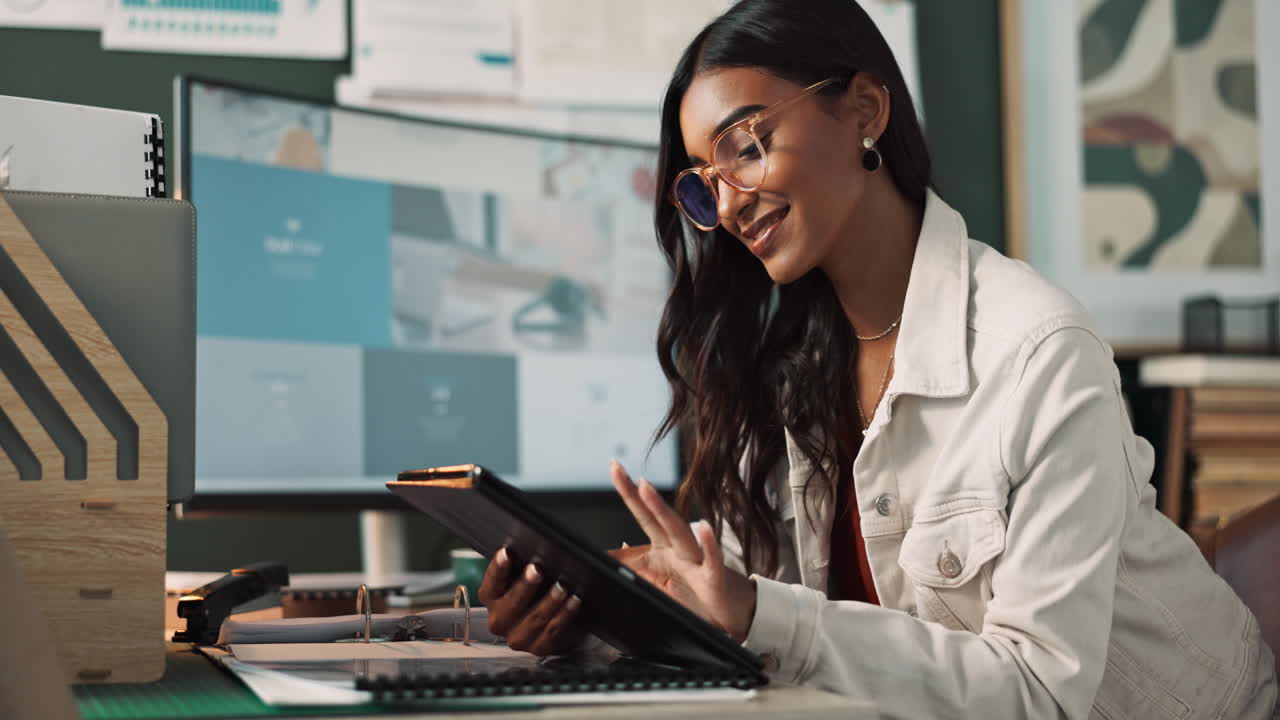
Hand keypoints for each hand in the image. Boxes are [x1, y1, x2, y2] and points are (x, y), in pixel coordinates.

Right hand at [477, 547, 583, 655]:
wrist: (548, 620)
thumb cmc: (534, 592)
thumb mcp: (523, 576)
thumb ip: (522, 565)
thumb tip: (533, 546)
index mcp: (491, 599)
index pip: (491, 582)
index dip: (498, 568)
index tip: (506, 552)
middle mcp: (499, 620)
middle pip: (512, 603)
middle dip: (526, 585)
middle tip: (537, 569)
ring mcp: (518, 637)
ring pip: (534, 619)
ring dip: (550, 601)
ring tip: (561, 587)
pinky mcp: (538, 648)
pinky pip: (553, 631)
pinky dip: (564, 615)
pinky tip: (573, 601)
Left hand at [609, 460, 756, 641]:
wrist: (732, 610)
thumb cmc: (697, 592)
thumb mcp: (659, 581)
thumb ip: (637, 565)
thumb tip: (616, 547)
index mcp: (664, 547)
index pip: (643, 516)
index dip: (628, 493)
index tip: (614, 467)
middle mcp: (679, 547)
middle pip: (654, 517)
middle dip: (637, 493)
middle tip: (618, 468)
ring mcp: (696, 559)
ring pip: (678, 531)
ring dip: (661, 510)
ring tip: (645, 488)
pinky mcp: (713, 578)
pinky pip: (712, 560)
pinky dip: (709, 545)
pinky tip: (704, 528)